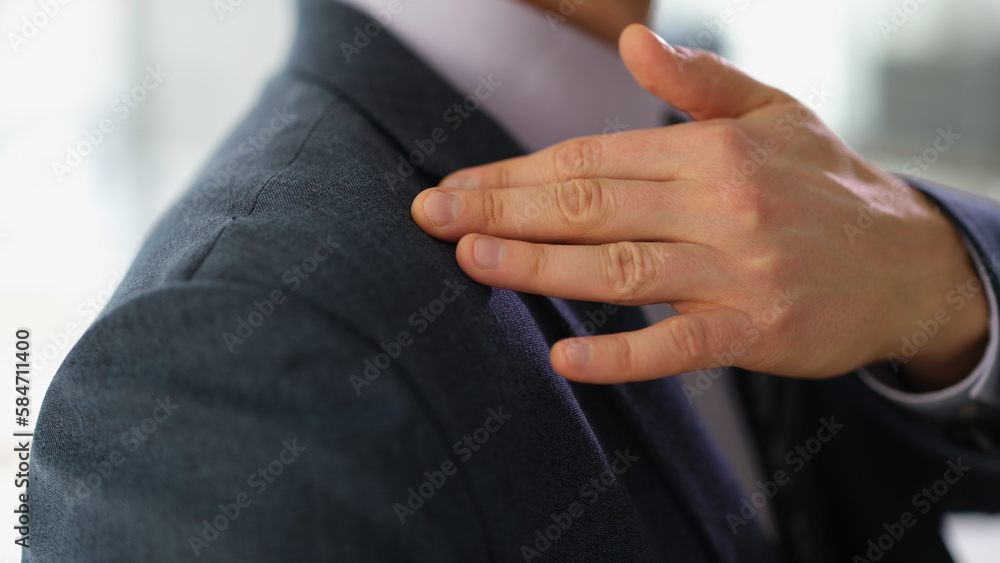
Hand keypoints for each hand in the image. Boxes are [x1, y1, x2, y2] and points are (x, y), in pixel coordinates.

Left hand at [410, 24, 987, 389]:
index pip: (590, 157)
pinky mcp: (754, 331)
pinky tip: (564, 358)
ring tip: (472, 263)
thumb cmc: (825, 184)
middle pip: (590, 205)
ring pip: (620, 268)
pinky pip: (676, 346)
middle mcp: (718, 204)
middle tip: (434, 218)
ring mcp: (736, 271)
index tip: (457, 186)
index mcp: (709, 150)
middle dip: (503, 211)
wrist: (908, 262)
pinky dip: (620, 354)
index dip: (517, 172)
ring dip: (538, 267)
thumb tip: (633, 43)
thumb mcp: (773, 112)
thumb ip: (699, 83)